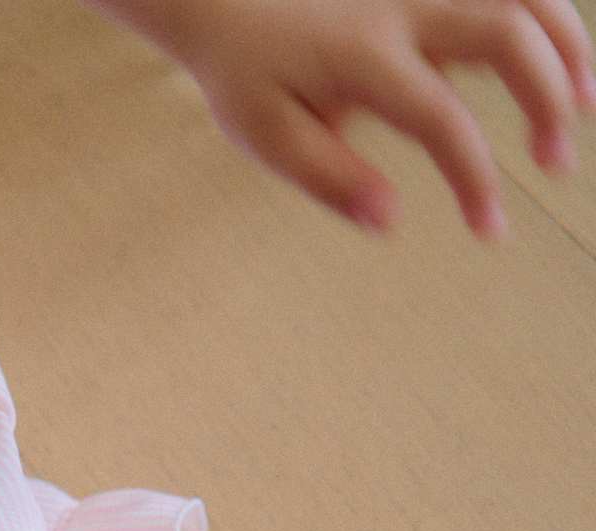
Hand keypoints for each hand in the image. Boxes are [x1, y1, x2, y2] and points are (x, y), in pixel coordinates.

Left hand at [86, 0, 595, 237]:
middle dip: (549, 96)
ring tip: (582, 104)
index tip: (492, 230)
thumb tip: (389, 221)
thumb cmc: (246, 72)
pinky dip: (542, 12)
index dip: (475, 179)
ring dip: (567, 44)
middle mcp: (404, 4)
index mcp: (364, 56)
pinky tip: (555, 56)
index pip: (442, 121)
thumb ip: (329, 179)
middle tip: (556, 162)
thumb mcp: (267, 136)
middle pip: (508, 33)